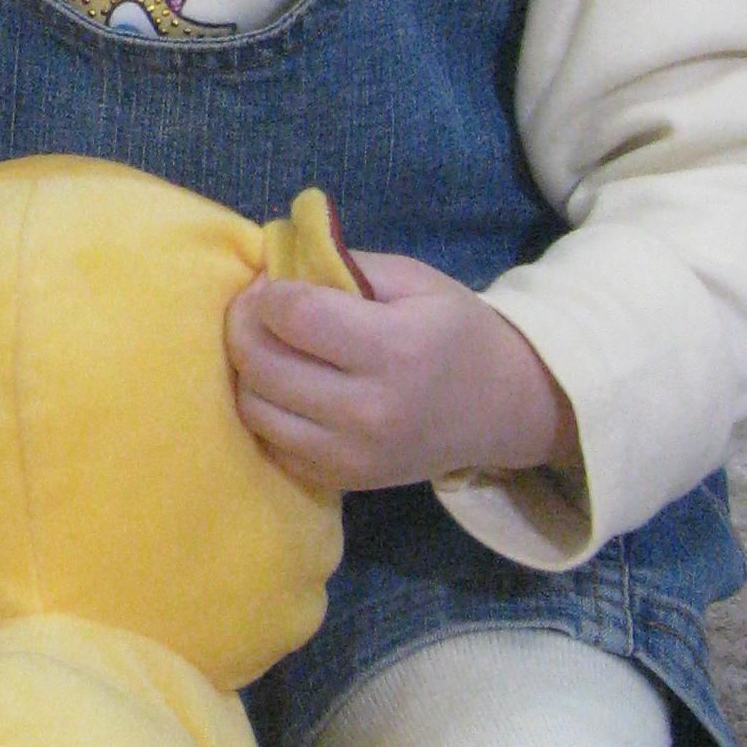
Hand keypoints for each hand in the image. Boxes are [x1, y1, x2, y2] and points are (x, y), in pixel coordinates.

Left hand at [225, 250, 579, 496]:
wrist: (502, 408)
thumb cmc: (454, 331)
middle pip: (262, 365)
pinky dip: (267, 412)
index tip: (273, 283)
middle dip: (244, 325)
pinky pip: (270, 445)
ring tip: (269, 346)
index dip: (268, 292)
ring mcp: (354, 455)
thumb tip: (273, 264)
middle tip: (257, 309)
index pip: (294, 316)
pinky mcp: (343, 481)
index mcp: (394, 349)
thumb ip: (341, 264)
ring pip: (255, 409)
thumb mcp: (413, 279)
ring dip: (247, 370)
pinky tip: (286, 388)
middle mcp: (370, 410)